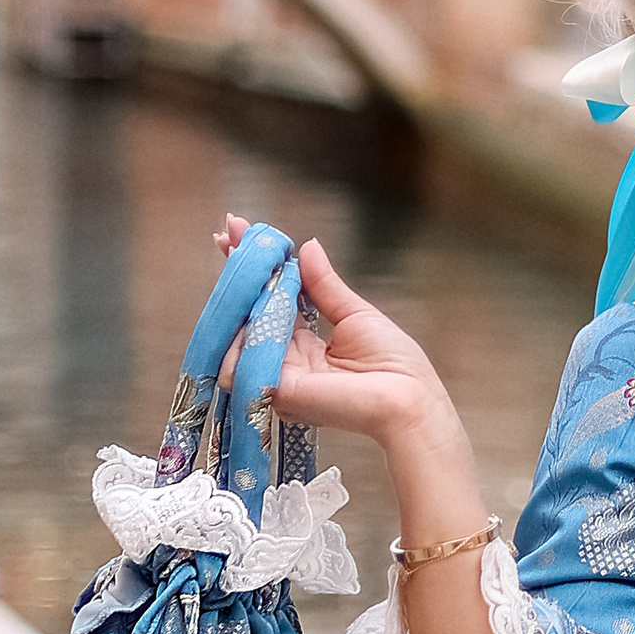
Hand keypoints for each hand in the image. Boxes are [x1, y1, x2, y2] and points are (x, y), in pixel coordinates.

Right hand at [210, 218, 468, 473]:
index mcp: (304, 344)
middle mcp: (284, 359)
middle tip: (227, 233)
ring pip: (240, 332)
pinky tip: (243, 294)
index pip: (271, 302)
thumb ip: (324, 284)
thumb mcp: (354, 314)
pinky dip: (238, 330)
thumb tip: (307, 246)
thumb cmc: (393, 363)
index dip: (256, 271)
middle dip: (238, 273)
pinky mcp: (276, 388)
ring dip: (237, 292)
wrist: (407, 400)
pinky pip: (242, 360)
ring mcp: (277, 374)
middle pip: (251, 314)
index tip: (237, 234)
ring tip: (238, 254)